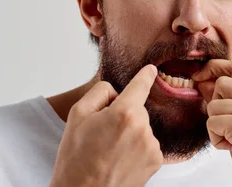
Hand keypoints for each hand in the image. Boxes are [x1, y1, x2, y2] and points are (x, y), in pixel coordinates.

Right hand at [50, 64, 162, 186]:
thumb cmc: (76, 158)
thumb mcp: (77, 115)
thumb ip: (100, 93)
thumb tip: (116, 92)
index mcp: (124, 113)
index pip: (140, 86)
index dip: (145, 75)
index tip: (151, 69)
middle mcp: (143, 128)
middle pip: (136, 109)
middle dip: (122, 114)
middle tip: (101, 135)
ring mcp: (152, 147)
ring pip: (141, 127)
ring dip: (129, 133)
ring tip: (109, 151)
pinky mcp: (155, 162)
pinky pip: (146, 144)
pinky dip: (136, 148)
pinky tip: (119, 159)